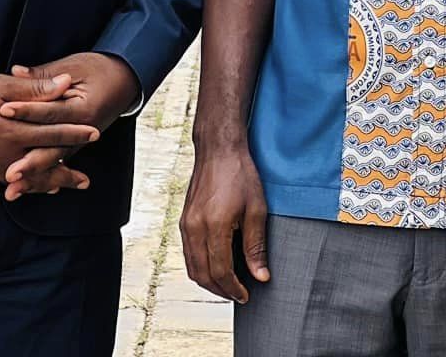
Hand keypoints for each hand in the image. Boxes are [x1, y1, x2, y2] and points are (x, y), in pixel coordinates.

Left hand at [0, 52, 141, 200]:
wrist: (124, 80)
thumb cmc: (97, 69)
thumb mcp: (73, 67)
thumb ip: (44, 75)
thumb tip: (16, 72)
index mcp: (84, 108)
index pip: (51, 111)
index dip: (27, 110)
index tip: (3, 110)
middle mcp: (84, 130)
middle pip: (53, 148)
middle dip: (30, 162)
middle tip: (9, 173)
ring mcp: (80, 141)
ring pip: (53, 163)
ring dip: (33, 178)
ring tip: (12, 190)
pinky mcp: (74, 146)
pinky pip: (56, 165)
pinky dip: (41, 180)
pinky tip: (24, 190)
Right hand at [0, 72, 100, 181]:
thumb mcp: (2, 85)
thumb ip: (36, 89)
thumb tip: (66, 84)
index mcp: (13, 130)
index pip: (52, 132)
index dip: (75, 133)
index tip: (95, 133)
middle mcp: (4, 153)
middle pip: (43, 164)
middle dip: (66, 170)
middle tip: (86, 181)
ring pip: (27, 179)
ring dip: (48, 182)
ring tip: (65, 187)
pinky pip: (9, 181)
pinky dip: (26, 185)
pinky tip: (35, 186)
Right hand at [180, 140, 270, 303]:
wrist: (218, 150)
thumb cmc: (240, 174)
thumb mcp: (256, 209)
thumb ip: (256, 246)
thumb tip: (261, 276)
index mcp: (213, 226)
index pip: (220, 271)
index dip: (233, 288)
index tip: (246, 296)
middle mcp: (194, 228)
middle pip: (202, 274)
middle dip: (220, 290)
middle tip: (238, 295)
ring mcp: (186, 224)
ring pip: (192, 267)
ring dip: (209, 281)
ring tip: (228, 285)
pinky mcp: (184, 221)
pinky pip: (189, 254)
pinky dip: (201, 267)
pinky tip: (216, 266)